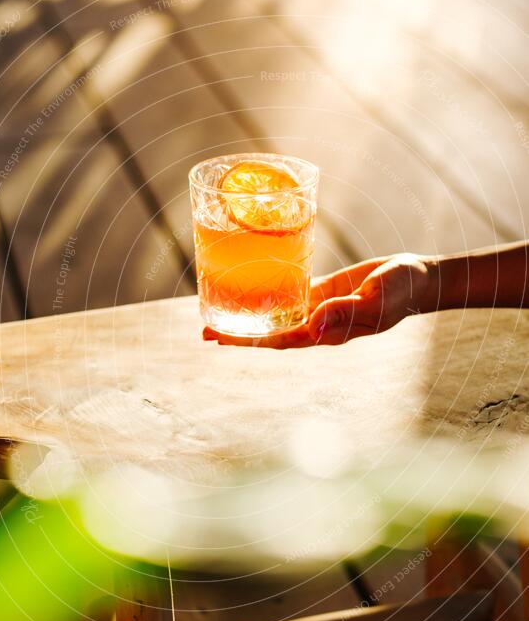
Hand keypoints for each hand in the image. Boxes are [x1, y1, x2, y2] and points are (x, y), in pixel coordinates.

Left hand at [202, 253, 431, 347]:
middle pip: (270, 333)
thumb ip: (346, 313)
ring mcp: (318, 309)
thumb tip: (312, 326)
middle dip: (238, 334)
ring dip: (250, 314)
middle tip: (203, 331)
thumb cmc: (400, 291)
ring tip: (218, 309)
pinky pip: (290, 293)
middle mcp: (317, 325)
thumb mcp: (375, 301)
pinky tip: (251, 287)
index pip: (279, 341)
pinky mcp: (322, 291)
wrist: (417, 277)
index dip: (248, 342)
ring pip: (277, 314)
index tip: (218, 339)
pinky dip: (270, 292)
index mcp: (327, 333)